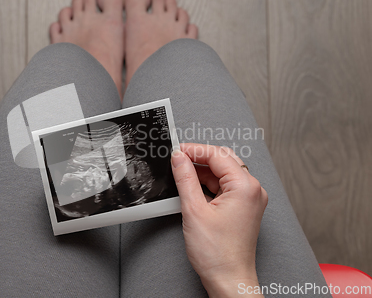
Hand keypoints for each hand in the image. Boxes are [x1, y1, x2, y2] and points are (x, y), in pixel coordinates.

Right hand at [171, 143, 267, 297]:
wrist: (228, 279)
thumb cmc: (218, 254)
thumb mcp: (194, 210)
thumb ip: (185, 179)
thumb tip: (178, 159)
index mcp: (245, 187)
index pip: (218, 155)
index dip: (194, 150)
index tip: (177, 151)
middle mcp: (252, 190)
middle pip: (223, 160)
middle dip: (199, 158)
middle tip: (177, 160)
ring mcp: (249, 200)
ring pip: (223, 173)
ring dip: (202, 172)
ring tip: (181, 175)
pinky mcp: (243, 208)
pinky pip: (225, 187)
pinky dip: (208, 184)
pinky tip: (192, 188)